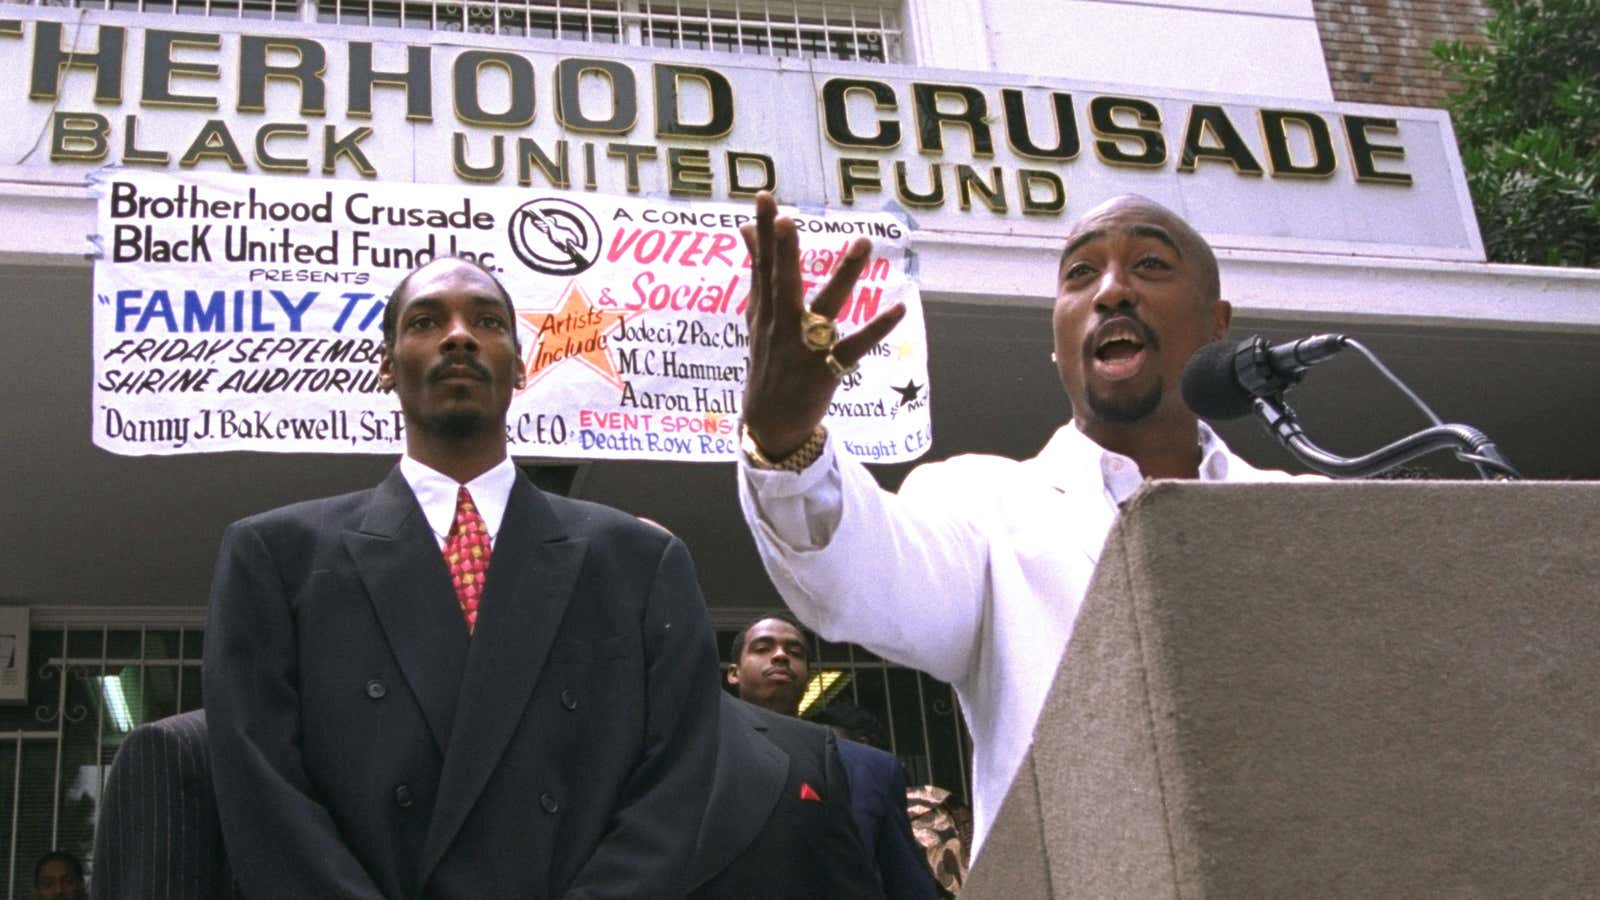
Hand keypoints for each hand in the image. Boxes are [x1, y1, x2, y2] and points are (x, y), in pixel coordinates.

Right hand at [739, 192, 906, 456]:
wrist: (770, 424)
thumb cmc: (768, 361)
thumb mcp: (756, 316)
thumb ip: (756, 270)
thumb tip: (745, 228)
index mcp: (765, 311)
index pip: (763, 265)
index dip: (764, 232)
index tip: (764, 198)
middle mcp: (781, 326)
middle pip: (782, 283)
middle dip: (784, 252)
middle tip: (789, 219)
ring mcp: (804, 349)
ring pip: (825, 308)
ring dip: (844, 276)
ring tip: (862, 242)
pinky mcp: (826, 371)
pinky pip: (855, 348)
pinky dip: (877, 329)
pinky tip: (899, 309)